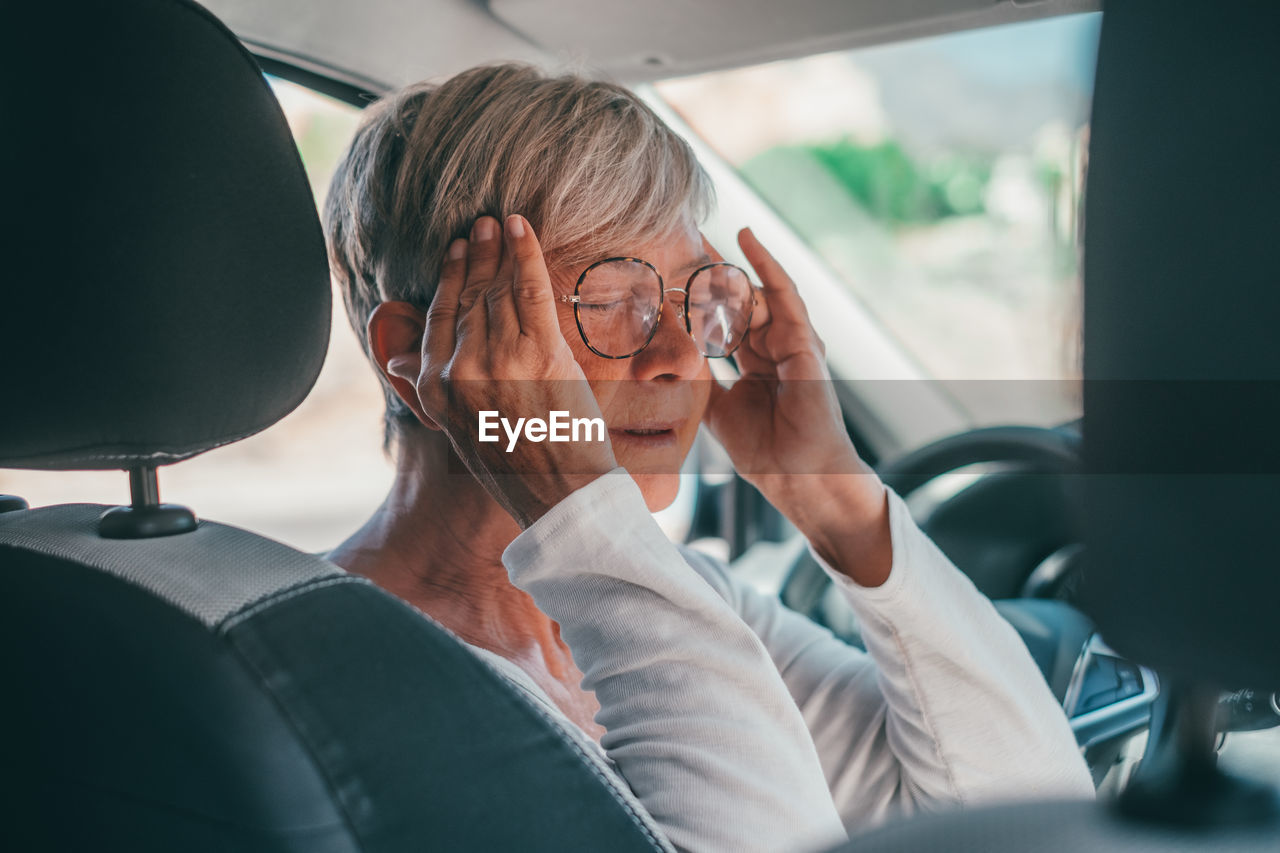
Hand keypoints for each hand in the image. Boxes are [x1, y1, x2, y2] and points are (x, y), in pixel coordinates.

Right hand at [389, 214, 617, 526]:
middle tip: (479, 225)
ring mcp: (500, 361)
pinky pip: (530, 290)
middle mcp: (460, 371)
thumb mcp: (457, 430)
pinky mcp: (541, 354)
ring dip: (498, 251)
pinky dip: (526, 254)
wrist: (558, 498)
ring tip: (499, 224)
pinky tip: (522, 228)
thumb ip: (429, 388)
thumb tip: (398, 360)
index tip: (454, 253)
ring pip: (496, 291)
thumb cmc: (514, 468)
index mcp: (435, 390)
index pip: (438, 319)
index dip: (447, 280)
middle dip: (474, 258)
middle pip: (466, 299)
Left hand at [704, 228, 891, 584]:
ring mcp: (792, 342)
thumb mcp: (716, 408)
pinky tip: (747, 239)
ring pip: (755, 293)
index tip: (670, 272)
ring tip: (698, 241)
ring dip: (727, 267)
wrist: (797, 475)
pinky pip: (784, 294)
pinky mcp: (804, 341)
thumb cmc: (763, 449)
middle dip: (710, 272)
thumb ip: (702, 378)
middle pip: (738, 299)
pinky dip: (766, 264)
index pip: (724, 319)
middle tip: (679, 241)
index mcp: (755, 364)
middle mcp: (775, 347)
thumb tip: (670, 355)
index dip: (699, 297)